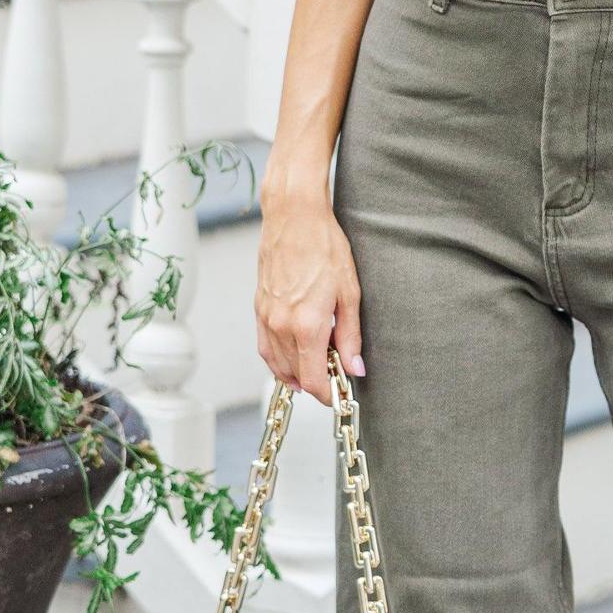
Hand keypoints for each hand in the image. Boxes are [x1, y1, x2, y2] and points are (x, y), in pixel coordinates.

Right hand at [255, 186, 363, 403]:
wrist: (294, 217)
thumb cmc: (324, 247)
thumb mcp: (349, 293)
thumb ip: (350, 335)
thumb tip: (354, 367)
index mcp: (306, 326)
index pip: (314, 380)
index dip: (327, 395)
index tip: (339, 395)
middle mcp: (281, 327)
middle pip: (295, 376)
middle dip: (314, 384)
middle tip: (334, 379)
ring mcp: (266, 318)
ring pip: (276, 365)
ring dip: (294, 375)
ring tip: (314, 373)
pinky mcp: (258, 309)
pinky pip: (265, 347)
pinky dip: (278, 360)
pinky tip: (292, 358)